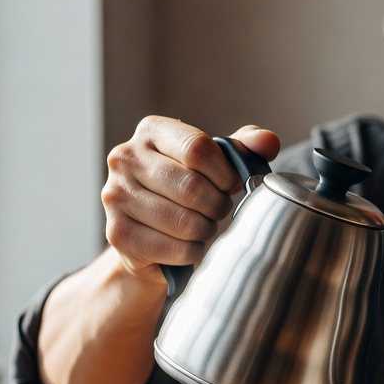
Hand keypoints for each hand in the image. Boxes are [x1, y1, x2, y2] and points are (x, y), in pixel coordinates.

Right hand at [101, 117, 279, 282]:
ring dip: (205, 231)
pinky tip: (187, 245)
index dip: (224, 174)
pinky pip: (176, 248)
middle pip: (192, 187)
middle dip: (217, 206)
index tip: (229, 185)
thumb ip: (242, 149)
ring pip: (185, 222)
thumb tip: (268, 140)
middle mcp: (125, 157)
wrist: (147, 238)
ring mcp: (115, 195)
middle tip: (216, 211)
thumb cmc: (185, 194)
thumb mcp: (213, 164)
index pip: (198, 149)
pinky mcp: (117, 233)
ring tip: (201, 227)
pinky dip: (193, 252)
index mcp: (151, 131)